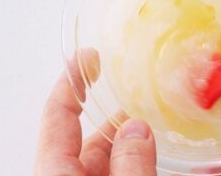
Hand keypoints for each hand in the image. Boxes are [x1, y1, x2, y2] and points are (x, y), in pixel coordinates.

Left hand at [34, 49, 156, 175]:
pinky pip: (120, 174)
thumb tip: (138, 129)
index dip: (71, 81)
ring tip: (160, 125)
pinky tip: (163, 157)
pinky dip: (138, 163)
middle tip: (140, 96)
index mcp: (56, 174)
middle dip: (116, 117)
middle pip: (89, 139)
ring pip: (108, 160)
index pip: (57, 116)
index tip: (87, 57)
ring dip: (133, 143)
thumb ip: (130, 163)